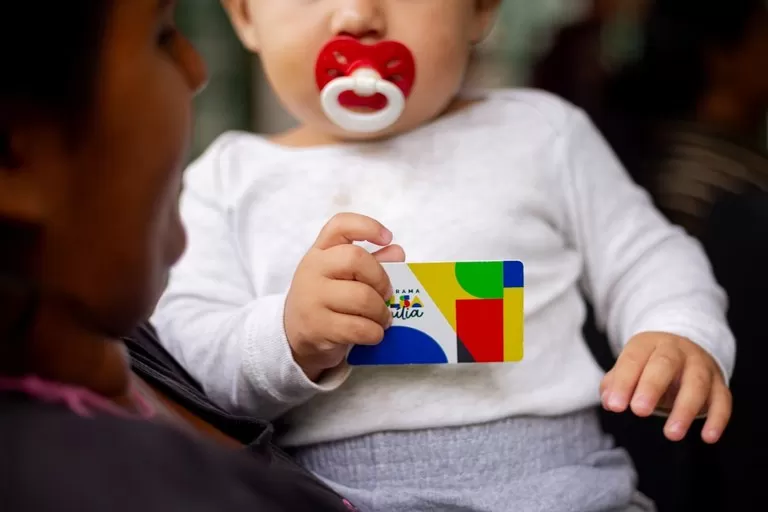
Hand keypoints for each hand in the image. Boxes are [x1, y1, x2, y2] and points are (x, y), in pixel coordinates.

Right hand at [284, 213, 405, 380]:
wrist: (294, 335)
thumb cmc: (327, 300)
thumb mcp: (343, 277)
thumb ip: (371, 262)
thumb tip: (397, 252)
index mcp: (321, 251)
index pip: (339, 225)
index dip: (367, 226)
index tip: (387, 238)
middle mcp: (313, 269)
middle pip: (355, 259)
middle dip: (381, 278)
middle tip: (387, 294)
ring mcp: (312, 298)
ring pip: (361, 298)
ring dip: (381, 311)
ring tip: (383, 318)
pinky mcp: (317, 327)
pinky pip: (358, 328)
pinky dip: (374, 332)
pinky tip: (374, 333)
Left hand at [600, 332, 730, 443]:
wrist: (684, 351)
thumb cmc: (648, 366)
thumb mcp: (630, 369)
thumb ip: (615, 383)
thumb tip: (609, 400)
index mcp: (648, 344)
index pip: (633, 359)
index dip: (623, 382)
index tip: (615, 406)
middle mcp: (676, 350)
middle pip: (665, 363)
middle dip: (651, 386)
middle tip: (639, 411)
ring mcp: (700, 365)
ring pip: (697, 383)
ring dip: (685, 409)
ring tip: (672, 434)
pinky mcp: (719, 383)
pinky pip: (723, 399)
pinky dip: (717, 418)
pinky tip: (708, 437)